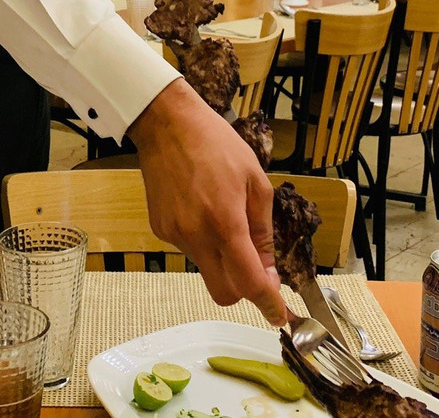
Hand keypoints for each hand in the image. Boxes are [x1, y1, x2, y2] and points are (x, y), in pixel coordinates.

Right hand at [128, 80, 286, 324]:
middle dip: (244, 291)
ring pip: (206, 269)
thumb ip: (263, 231)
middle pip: (223, 292)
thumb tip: (268, 269)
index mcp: (225, 222)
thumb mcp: (256, 181)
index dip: (267, 303)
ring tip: (223, 216)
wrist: (167, 124)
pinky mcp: (160, 229)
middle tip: (257, 271)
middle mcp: (196, 235)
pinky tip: (202, 209)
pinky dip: (202, 242)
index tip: (278, 314)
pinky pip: (188, 250)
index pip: (248, 281)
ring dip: (222, 260)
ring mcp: (174, 234)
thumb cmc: (217, 144)